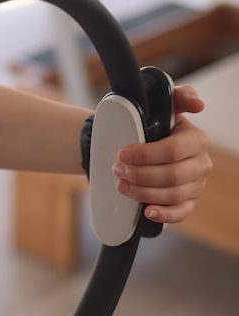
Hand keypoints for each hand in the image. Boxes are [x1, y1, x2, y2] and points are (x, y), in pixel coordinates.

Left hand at [113, 86, 211, 223]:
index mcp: (196, 140)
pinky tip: (147, 212)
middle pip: (171, 175)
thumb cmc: (152, 129)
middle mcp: (201, 164)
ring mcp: (196, 185)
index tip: (122, 154)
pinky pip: (181, 213)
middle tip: (117, 170)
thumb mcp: (162, 109)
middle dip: (139, 175)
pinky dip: (164, 215)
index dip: (144, 155)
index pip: (173, 150)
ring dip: (142, 192)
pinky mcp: (188, 202)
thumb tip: (198, 103)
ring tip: (122, 186)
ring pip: (172, 195)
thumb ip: (178, 98)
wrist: (143, 149)